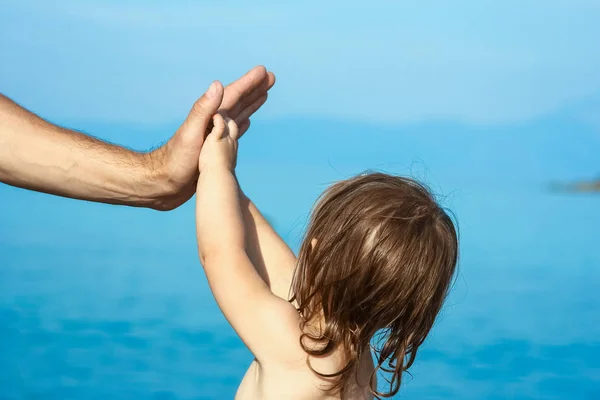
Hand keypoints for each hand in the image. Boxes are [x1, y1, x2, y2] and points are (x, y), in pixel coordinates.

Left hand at [148, 66, 274, 209]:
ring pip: (238, 115)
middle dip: (254, 89)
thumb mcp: (191, 134)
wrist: (163, 184)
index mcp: (210, 117)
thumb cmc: (175, 161)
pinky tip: (247, 122)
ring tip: (264, 95)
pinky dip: (242, 125)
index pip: (233, 95)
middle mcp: (213, 123)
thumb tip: (218, 84)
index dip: (249, 83)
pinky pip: (233, 132)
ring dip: (251, 104)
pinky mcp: (214, 149)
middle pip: (238, 102)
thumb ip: (203, 110)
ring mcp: (214, 136)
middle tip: (271, 77)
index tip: (264, 71)